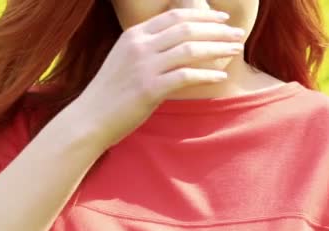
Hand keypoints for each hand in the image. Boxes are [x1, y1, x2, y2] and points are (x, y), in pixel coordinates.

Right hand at [73, 8, 245, 149]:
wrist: (90, 118)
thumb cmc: (112, 92)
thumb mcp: (127, 60)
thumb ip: (150, 48)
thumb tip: (180, 44)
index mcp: (135, 35)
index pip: (175, 16)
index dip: (203, 15)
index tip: (223, 20)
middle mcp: (140, 46)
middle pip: (187, 28)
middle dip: (218, 30)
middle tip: (238, 34)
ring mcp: (144, 67)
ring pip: (190, 49)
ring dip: (218, 48)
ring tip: (236, 51)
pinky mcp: (149, 89)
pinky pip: (186, 76)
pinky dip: (207, 75)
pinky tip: (221, 77)